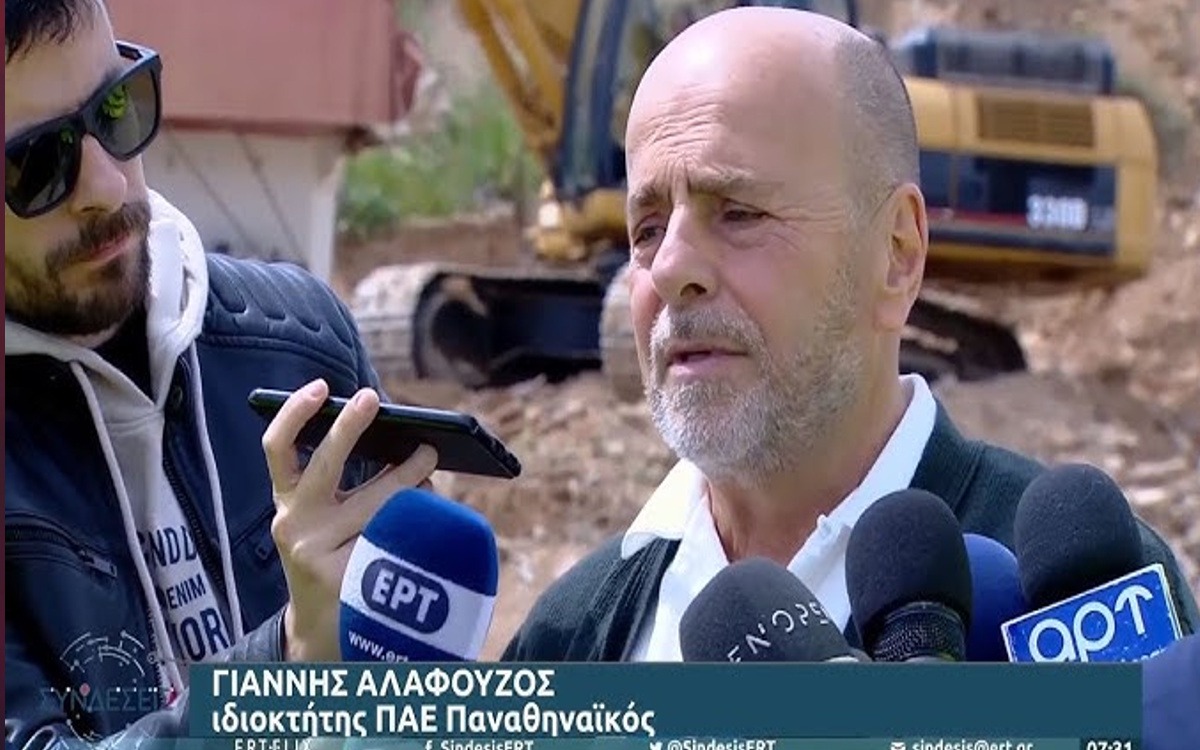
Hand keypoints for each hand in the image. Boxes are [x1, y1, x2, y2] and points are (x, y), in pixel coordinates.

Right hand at [261, 378, 438, 660]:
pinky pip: (393, 534)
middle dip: (350, 426)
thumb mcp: (324, 520)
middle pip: (325, 464)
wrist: (324, 632)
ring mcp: (318, 553)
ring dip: (408, 475)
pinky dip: (417, 519)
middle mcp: (294, 525)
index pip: (277, 450)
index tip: (320, 387)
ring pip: (372, 498)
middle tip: (376, 399)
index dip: (294, 415)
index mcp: (287, 504)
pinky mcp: (347, 578)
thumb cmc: (334, 558)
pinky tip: (433, 515)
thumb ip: (345, 484)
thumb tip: (402, 443)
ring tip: (428, 457)